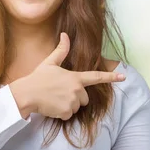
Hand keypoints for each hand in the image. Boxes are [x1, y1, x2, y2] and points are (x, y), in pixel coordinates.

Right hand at [9, 32, 125, 119]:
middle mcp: (77, 89)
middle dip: (75, 97)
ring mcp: (72, 101)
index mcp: (75, 77)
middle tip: (59, 92)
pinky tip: (52, 106)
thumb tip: (65, 35)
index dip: (111, 77)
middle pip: (85, 98)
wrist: (26, 94)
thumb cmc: (37, 78)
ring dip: (67, 105)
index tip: (123, 77)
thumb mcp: (50, 62)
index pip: (96, 76)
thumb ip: (61, 50)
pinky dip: (61, 113)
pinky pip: (68, 115)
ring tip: (54, 99)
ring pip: (76, 107)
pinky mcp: (66, 111)